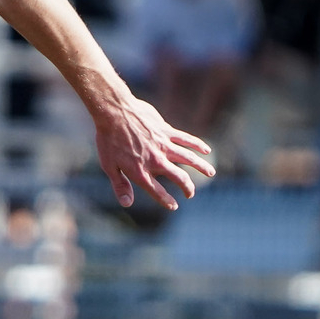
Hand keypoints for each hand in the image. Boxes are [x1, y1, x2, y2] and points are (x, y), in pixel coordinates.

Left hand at [94, 96, 213, 210]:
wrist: (114, 113)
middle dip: (188, 188)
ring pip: (188, 158)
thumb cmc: (108, 140)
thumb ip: (120, 186)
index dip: (167, 201)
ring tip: (211, 173)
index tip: (174, 206)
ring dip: (201, 166)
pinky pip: (186, 139)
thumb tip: (127, 203)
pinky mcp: (167, 131)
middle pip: (179, 177)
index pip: (158, 192)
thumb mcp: (109, 166)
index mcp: (140, 172)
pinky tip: (206, 150)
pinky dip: (198, 144)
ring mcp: (163, 145)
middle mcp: (155, 161)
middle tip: (190, 194)